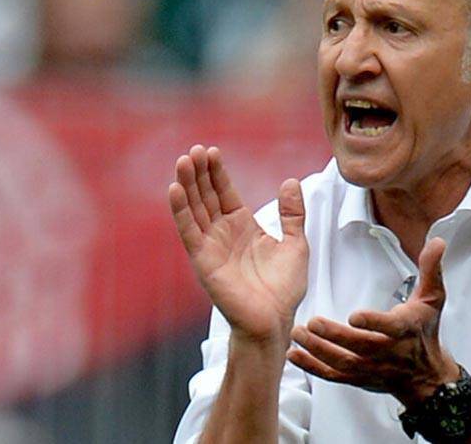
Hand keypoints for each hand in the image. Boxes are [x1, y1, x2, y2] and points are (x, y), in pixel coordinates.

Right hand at [169, 145, 308, 343]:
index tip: (211, 151)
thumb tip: (290, 181)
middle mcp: (222, 233)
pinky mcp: (203, 260)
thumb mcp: (296, 244)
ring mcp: (210, 245)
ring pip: (194, 208)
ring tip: (183, 161)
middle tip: (194, 149)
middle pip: (206, 195)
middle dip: (199, 172)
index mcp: (242, 226)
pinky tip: (175, 189)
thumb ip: (292, 213)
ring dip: (187, 185)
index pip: (223, 192)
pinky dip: (181, 210)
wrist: (274, 320)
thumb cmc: (284, 289)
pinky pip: (189, 231)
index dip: (217, 172)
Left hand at [287, 237, 459, 405]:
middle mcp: (387, 352)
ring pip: (342, 362)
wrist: (425, 375)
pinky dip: (312, 367)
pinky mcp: (357, 378)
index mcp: (405, 330)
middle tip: (312, 323)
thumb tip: (436, 242)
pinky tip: (295, 355)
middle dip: (334, 336)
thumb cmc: (425, 332)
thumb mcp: (433, 299)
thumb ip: (431, 269)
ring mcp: (371, 368)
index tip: (355, 316)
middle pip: (359, 347)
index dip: (374, 323)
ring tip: (299, 334)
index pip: (390, 328)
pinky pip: (333, 376)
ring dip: (318, 350)